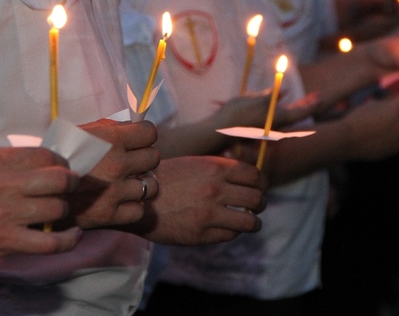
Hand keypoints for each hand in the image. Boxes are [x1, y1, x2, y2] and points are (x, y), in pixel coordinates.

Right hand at [0, 147, 80, 270]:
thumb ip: (2, 164)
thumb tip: (35, 164)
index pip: (44, 154)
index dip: (60, 163)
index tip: (61, 169)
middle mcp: (1, 183)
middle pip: (58, 178)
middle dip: (70, 183)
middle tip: (69, 188)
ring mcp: (4, 213)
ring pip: (57, 208)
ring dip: (63, 211)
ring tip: (60, 214)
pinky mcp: (3, 242)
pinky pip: (50, 243)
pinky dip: (68, 240)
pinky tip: (71, 236)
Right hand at [64, 119, 159, 228]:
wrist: (32, 190)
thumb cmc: (54, 155)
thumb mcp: (78, 132)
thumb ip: (107, 128)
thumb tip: (129, 124)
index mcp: (111, 140)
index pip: (150, 133)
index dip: (144, 135)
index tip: (138, 139)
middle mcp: (118, 165)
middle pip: (154, 157)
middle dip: (144, 158)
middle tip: (132, 161)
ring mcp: (116, 192)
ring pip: (151, 186)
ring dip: (141, 183)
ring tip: (127, 182)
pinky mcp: (110, 215)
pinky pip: (139, 210)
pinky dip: (132, 206)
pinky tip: (120, 201)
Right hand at [130, 156, 266, 244]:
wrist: (137, 197)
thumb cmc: (167, 178)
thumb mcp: (195, 164)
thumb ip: (220, 169)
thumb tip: (248, 178)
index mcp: (215, 168)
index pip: (255, 176)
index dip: (261, 184)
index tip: (259, 189)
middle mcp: (216, 189)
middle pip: (257, 199)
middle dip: (260, 203)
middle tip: (256, 206)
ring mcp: (209, 213)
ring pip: (250, 222)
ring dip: (253, 222)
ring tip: (249, 222)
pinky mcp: (202, 233)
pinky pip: (231, 235)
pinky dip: (233, 232)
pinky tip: (226, 227)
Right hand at [213, 92, 320, 130]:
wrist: (219, 133)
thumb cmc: (236, 115)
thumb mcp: (254, 100)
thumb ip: (270, 96)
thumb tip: (284, 91)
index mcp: (277, 118)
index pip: (301, 112)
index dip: (311, 104)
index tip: (320, 97)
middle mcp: (275, 125)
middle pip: (296, 114)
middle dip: (306, 104)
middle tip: (317, 95)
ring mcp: (267, 128)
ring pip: (287, 117)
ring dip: (297, 108)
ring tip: (305, 99)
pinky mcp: (259, 128)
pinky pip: (276, 118)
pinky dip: (283, 111)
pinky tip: (281, 105)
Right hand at [343, 90, 398, 161]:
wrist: (347, 140)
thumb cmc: (356, 119)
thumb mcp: (371, 103)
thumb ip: (387, 101)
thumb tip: (397, 97)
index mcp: (396, 108)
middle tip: (395, 110)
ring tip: (383, 126)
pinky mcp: (398, 147)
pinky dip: (396, 136)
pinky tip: (382, 136)